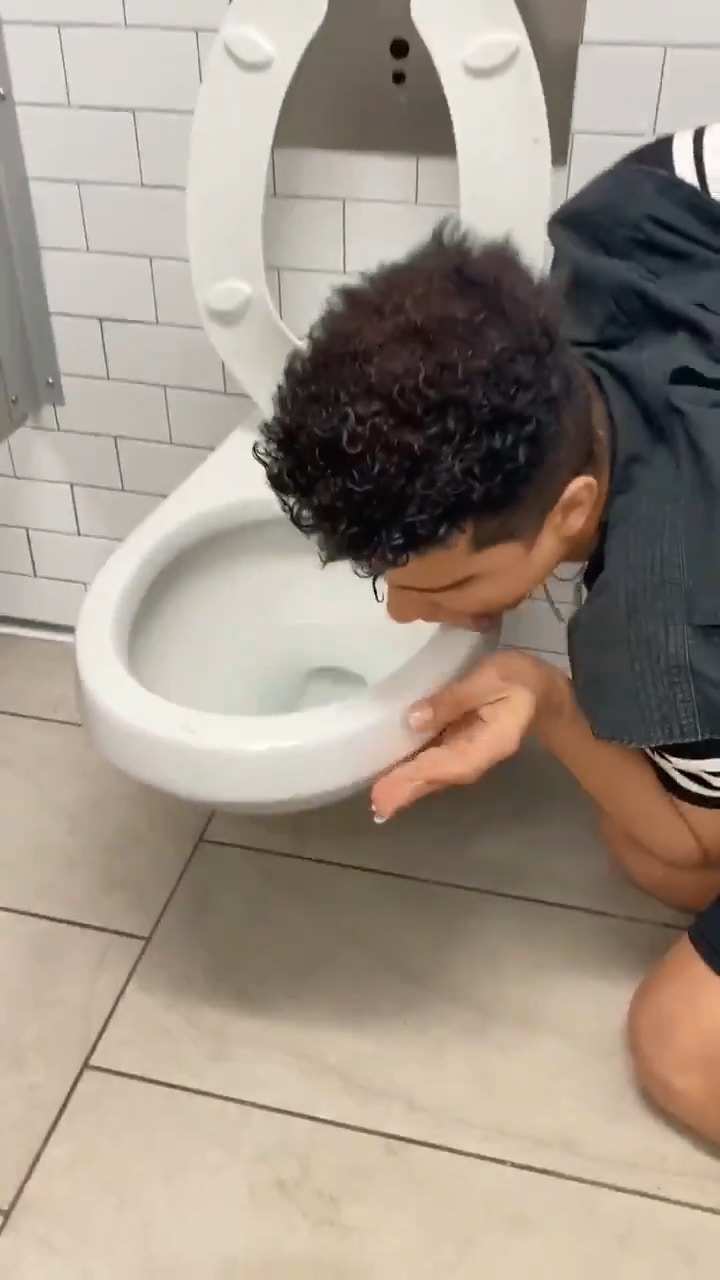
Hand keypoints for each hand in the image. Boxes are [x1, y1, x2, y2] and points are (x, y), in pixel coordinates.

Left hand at [371, 651, 563, 819]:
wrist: (541, 692)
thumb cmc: (518, 680)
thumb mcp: (490, 678)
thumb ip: (454, 698)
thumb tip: (414, 719)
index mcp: (488, 744)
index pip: (447, 764)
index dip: (417, 778)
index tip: (390, 792)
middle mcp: (474, 759)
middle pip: (436, 778)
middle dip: (405, 791)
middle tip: (376, 804)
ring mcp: (465, 757)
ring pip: (431, 776)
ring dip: (404, 786)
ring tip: (378, 798)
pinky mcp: (456, 749)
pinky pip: (431, 764)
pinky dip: (410, 772)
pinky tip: (389, 775)